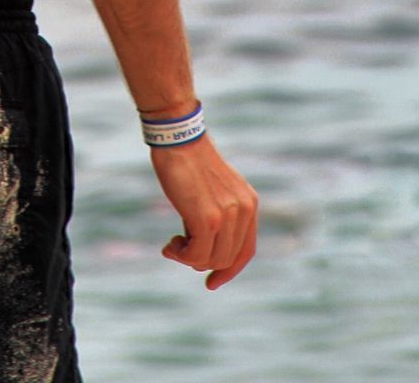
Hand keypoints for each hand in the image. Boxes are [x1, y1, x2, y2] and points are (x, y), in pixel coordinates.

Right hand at [150, 133, 257, 289]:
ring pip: (212, 260)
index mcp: (248, 203)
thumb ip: (217, 215)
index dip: (229, 270)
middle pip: (227, 258)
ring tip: (172, 245)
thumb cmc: (188, 162)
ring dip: (188, 258)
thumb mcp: (212, 190)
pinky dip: (182, 255)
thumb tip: (203, 253)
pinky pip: (197, 255)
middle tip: (178, 249)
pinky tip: (170, 244)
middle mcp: (243, 210)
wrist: (178, 139)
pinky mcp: (208, 219)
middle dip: (201, 262)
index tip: (211, 281)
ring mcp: (227, 215)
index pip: (246, 250)